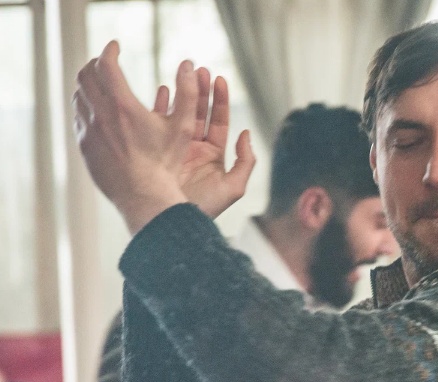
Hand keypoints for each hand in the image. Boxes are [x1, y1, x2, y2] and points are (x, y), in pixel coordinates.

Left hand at [74, 41, 194, 232]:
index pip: (106, 64)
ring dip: (89, 85)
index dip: (110, 51)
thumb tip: (190, 66)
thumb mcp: (184, 127)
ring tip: (102, 85)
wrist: (143, 196)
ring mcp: (88, 131)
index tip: (116, 47)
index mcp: (123, 106)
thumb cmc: (166, 164)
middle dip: (95, 64)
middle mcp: (100, 115)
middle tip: (106, 62)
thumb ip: (189, 94)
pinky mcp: (84, 146)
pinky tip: (99, 112)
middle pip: (85, 76)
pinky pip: (79, 118)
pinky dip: (87, 107)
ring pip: (79, 96)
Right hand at [153, 68, 254, 218]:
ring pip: (180, 115)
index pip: (219, 121)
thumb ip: (245, 162)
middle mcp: (194, 149)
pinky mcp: (156, 150)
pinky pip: (158, 124)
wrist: (171, 221)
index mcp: (214, 155)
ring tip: (183, 74)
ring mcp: (174, 149)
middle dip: (201, 91)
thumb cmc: (203, 210)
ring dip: (182, 94)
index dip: (219, 100)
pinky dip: (161, 107)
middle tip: (200, 69)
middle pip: (200, 113)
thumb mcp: (232, 188)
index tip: (219, 79)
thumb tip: (246, 135)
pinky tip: (162, 90)